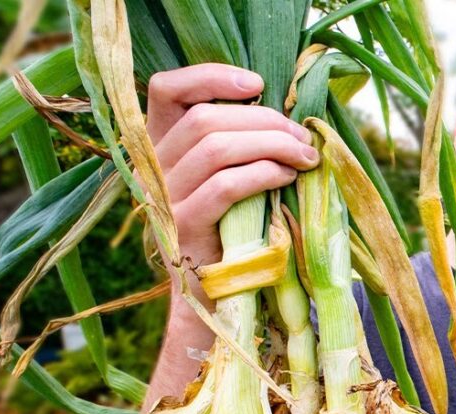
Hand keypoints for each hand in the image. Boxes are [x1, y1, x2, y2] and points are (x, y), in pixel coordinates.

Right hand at [146, 63, 319, 277]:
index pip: (166, 89)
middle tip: (303, 137)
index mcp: (157, 144)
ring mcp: (163, 197)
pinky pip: (226, 186)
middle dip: (264, 119)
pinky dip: (263, 174)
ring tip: (304, 157)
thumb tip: (283, 112)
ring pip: (216, 148)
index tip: (257, 83)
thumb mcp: (225, 176)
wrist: (214, 295)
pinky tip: (287, 177)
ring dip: (271, 145)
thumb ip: (235, 141)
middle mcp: (151, 166)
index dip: (210, 76)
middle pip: (205, 119)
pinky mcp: (183, 226)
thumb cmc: (231, 227)